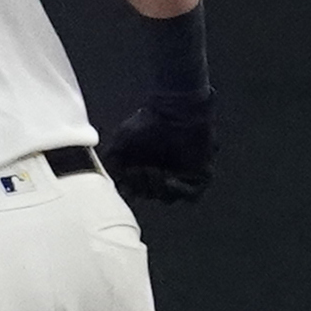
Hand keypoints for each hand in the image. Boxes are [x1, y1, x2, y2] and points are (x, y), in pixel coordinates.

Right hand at [100, 90, 215, 202]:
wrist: (175, 112)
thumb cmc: (147, 123)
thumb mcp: (120, 141)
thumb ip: (111, 162)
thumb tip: (113, 180)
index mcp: (142, 168)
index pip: (134, 190)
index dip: (130, 187)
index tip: (128, 173)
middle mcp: (161, 174)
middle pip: (149, 195)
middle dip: (143, 186)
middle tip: (142, 170)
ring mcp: (180, 175)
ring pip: (168, 198)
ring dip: (159, 188)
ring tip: (155, 171)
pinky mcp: (198, 174)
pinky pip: (192, 195)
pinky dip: (179, 190)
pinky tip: (170, 180)